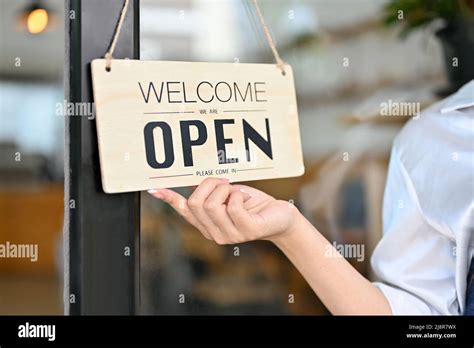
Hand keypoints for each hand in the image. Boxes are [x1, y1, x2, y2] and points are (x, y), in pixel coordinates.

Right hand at [148, 177, 299, 244]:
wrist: (280, 217)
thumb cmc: (254, 205)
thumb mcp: (229, 196)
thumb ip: (212, 194)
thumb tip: (193, 183)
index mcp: (207, 224)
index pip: (184, 210)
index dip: (169, 198)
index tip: (154, 188)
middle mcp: (214, 233)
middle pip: (196, 202)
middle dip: (210, 185)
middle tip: (226, 183)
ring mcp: (229, 235)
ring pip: (211, 204)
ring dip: (225, 189)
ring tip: (237, 192)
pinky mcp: (246, 230)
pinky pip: (232, 205)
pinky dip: (238, 195)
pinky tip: (245, 199)